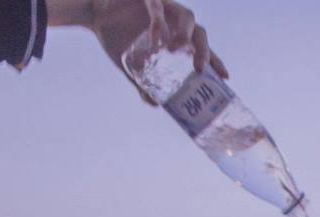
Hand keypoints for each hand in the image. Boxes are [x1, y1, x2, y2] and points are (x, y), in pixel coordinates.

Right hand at [89, 0, 228, 103]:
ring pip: (188, 16)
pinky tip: (157, 40)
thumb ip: (143, 83)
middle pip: (201, 33)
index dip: (215, 60)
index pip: (202, 49)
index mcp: (175, 36)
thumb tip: (154, 104)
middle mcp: (174, 21)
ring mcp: (164, 7)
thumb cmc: (116, 36)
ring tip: (176, 51)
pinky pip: (158, 7)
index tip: (225, 77)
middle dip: (206, 51)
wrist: (94, 13)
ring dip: (186, 35)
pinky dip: (160, 23)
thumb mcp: (130, 65)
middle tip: (200, 69)